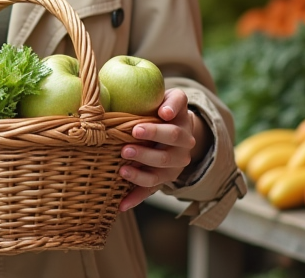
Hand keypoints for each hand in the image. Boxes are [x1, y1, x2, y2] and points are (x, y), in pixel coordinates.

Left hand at [117, 88, 206, 211]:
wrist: (175, 135)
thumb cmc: (162, 111)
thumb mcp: (168, 98)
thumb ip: (167, 98)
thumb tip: (162, 107)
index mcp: (182, 121)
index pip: (180, 113)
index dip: (172, 111)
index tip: (162, 113)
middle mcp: (183, 145)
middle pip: (171, 143)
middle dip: (152, 141)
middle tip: (131, 138)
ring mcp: (173, 165)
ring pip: (161, 172)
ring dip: (141, 172)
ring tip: (122, 169)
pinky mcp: (162, 180)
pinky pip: (149, 191)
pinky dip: (135, 198)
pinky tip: (121, 205)